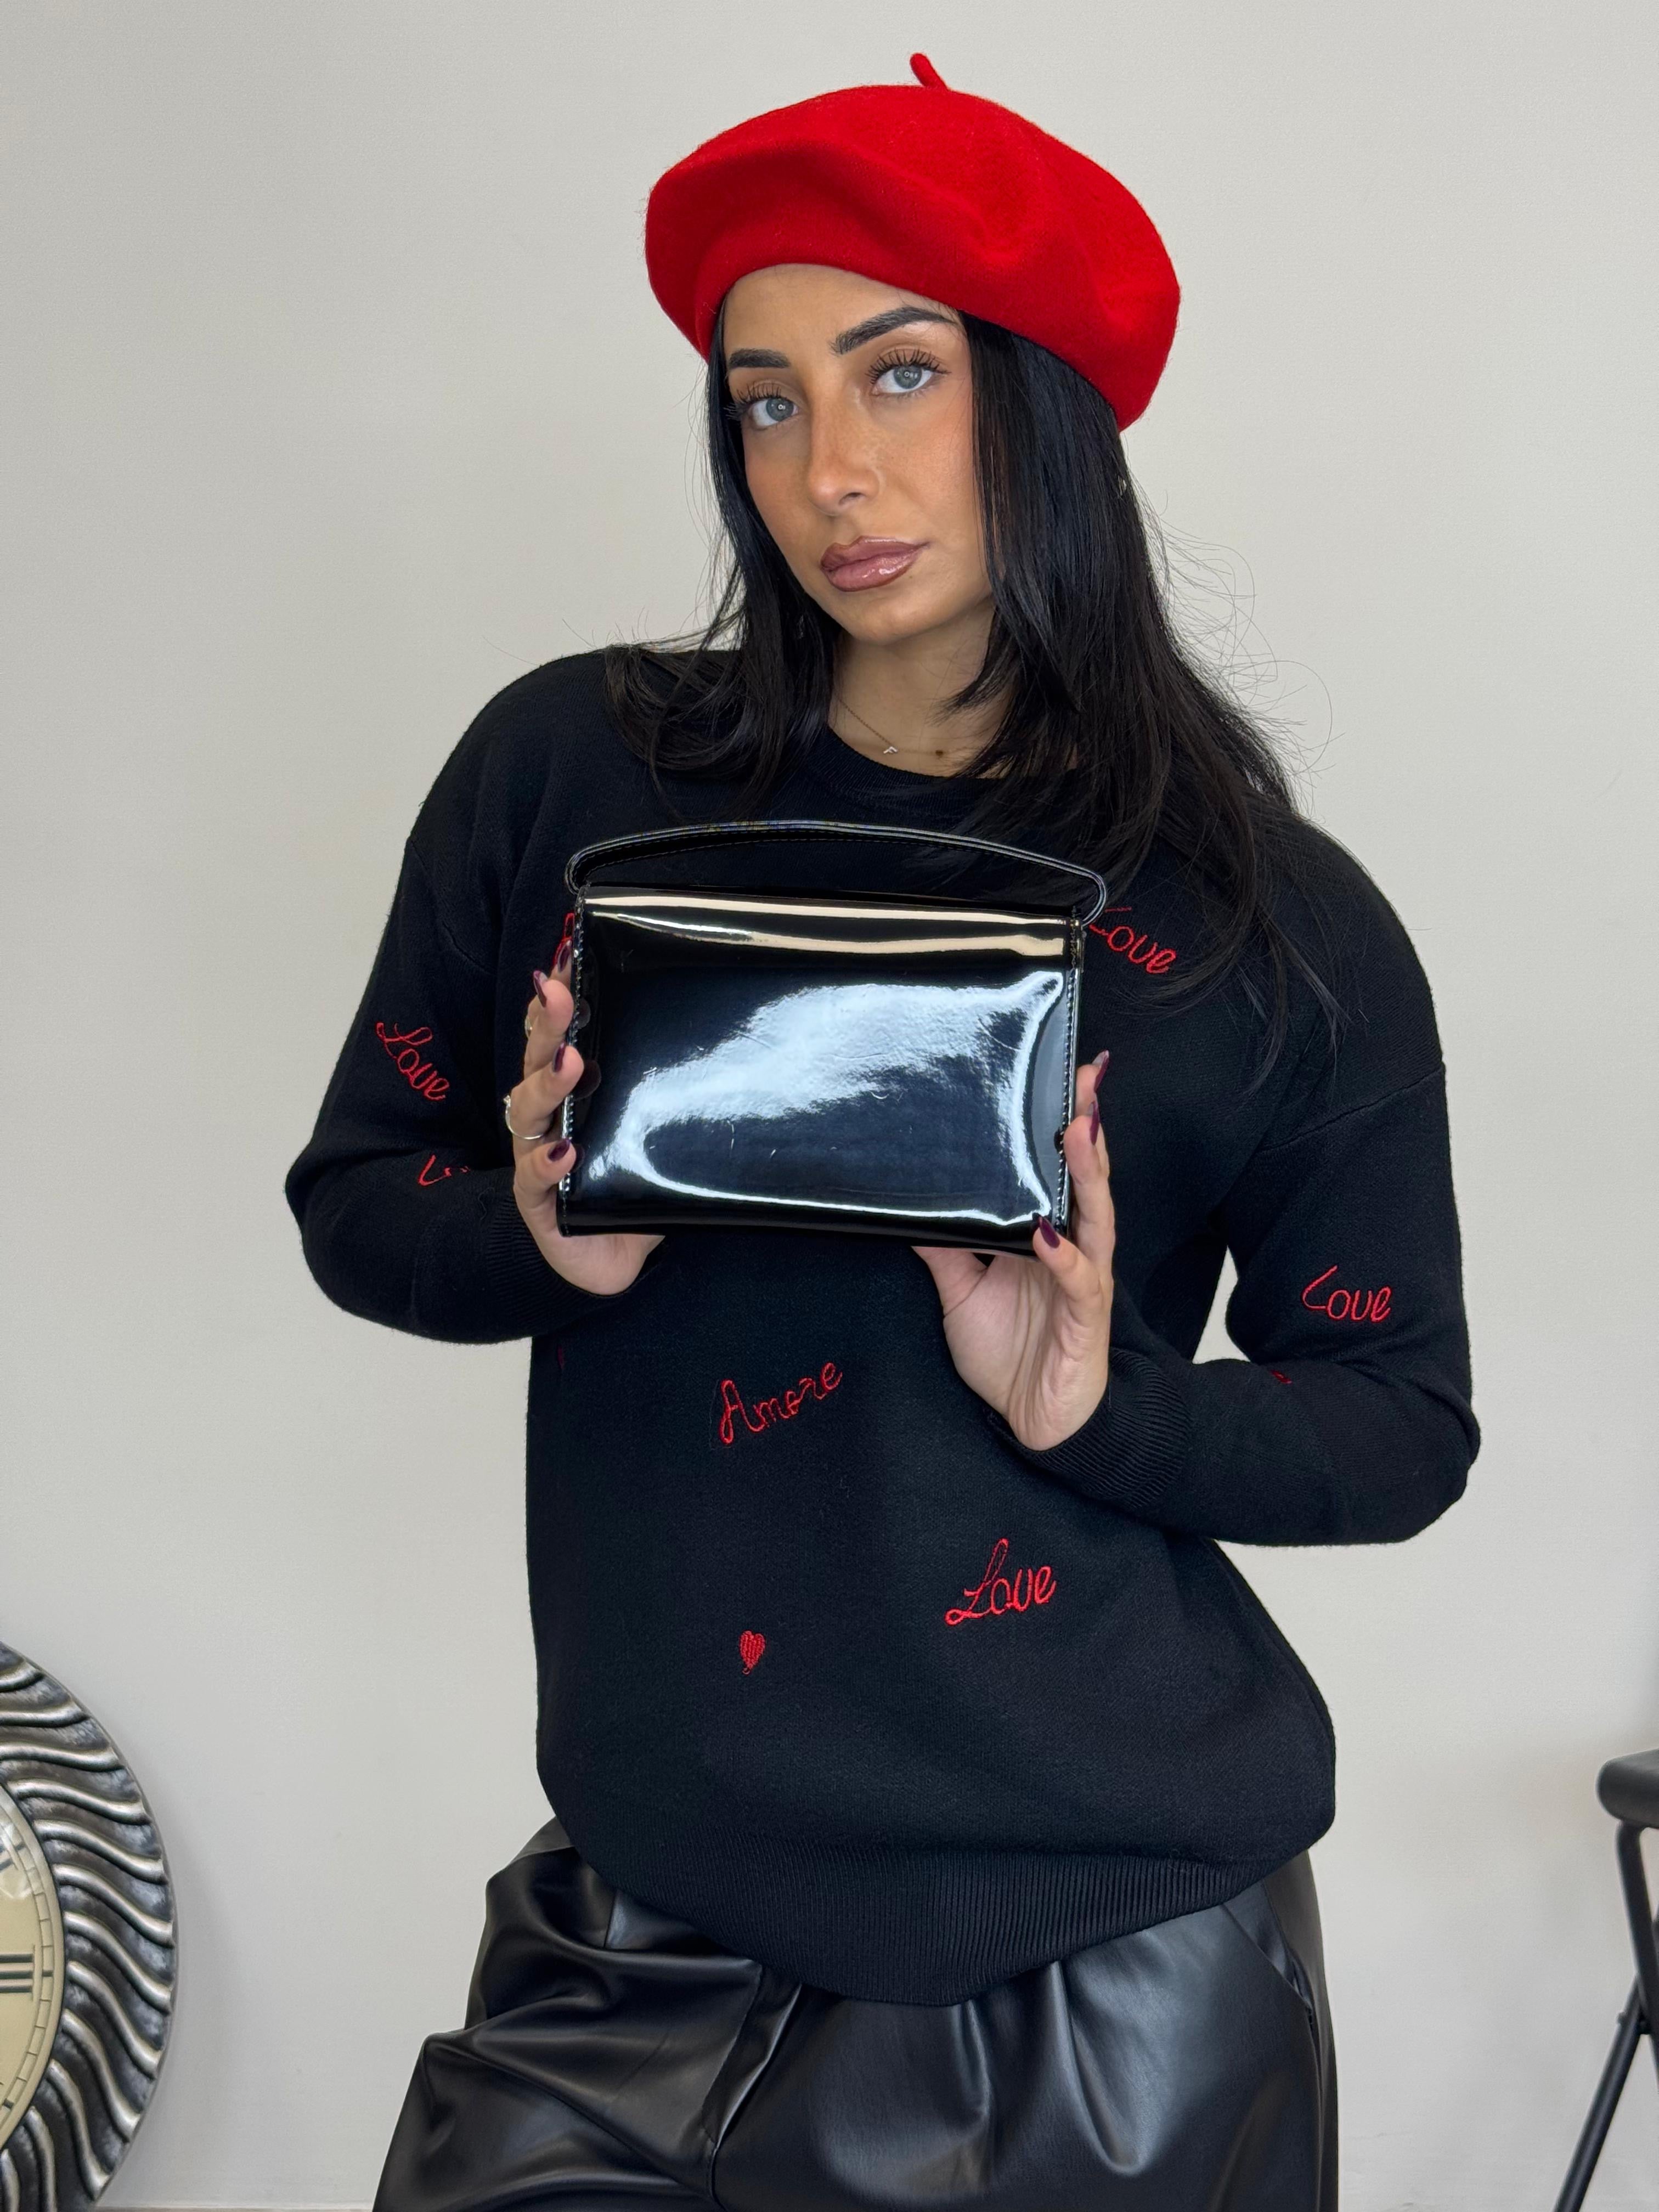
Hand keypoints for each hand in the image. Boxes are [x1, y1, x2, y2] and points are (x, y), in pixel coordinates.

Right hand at [509, 935, 661, 1294]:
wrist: (611, 1258)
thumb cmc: (632, 1184)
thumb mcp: (657, 1129)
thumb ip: (676, 1091)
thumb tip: (737, 1038)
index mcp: (571, 1088)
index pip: (558, 1031)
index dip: (559, 994)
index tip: (568, 954)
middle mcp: (547, 1115)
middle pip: (537, 1059)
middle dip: (547, 1023)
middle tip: (560, 993)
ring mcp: (535, 1155)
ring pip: (527, 1111)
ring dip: (546, 1084)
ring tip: (569, 1064)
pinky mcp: (537, 1202)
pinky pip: (533, 1179)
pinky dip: (546, 1163)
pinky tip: (564, 1152)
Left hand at [913, 1052, 1113, 1449]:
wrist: (1033, 1423)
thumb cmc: (1008, 1355)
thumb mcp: (960, 1293)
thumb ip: (944, 1248)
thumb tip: (908, 1207)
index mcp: (1049, 1235)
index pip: (1059, 1169)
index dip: (1063, 1123)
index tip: (1060, 1073)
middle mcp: (1074, 1247)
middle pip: (1087, 1177)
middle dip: (1088, 1125)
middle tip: (1084, 1076)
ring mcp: (1085, 1279)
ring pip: (1095, 1216)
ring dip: (1087, 1172)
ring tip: (1077, 1129)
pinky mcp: (1086, 1317)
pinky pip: (1079, 1279)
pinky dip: (1064, 1254)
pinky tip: (1047, 1231)